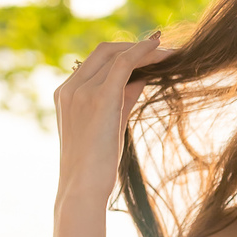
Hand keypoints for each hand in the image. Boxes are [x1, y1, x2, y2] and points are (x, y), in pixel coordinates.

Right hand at [53, 35, 176, 202]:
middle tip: (164, 50)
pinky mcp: (99, 98)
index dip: (124, 51)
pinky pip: (123, 63)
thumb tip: (142, 77)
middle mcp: (70, 88)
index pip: (96, 61)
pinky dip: (142, 52)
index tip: (149, 52)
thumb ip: (121, 98)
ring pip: (116, 55)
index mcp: (65, 93)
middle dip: (136, 47)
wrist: (82, 190)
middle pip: (105, 52)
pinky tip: (161, 49)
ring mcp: (81, 91)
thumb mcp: (109, 125)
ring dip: (146, 50)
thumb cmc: (95, 166)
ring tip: (171, 53)